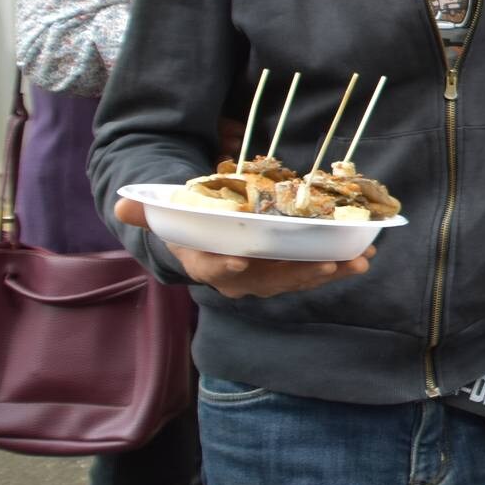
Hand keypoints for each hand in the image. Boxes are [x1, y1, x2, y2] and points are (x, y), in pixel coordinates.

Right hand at [114, 198, 374, 298]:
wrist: (205, 242)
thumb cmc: (186, 225)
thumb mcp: (165, 215)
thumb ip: (146, 211)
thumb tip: (122, 205)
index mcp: (205, 263)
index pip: (212, 269)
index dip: (223, 268)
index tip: (238, 264)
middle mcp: (237, 277)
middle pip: (268, 279)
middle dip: (298, 273)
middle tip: (325, 264)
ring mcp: (265, 277)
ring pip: (297, 278)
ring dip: (329, 271)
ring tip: (358, 263)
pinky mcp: (288, 270)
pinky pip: (313, 271)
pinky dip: (338, 266)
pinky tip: (363, 259)